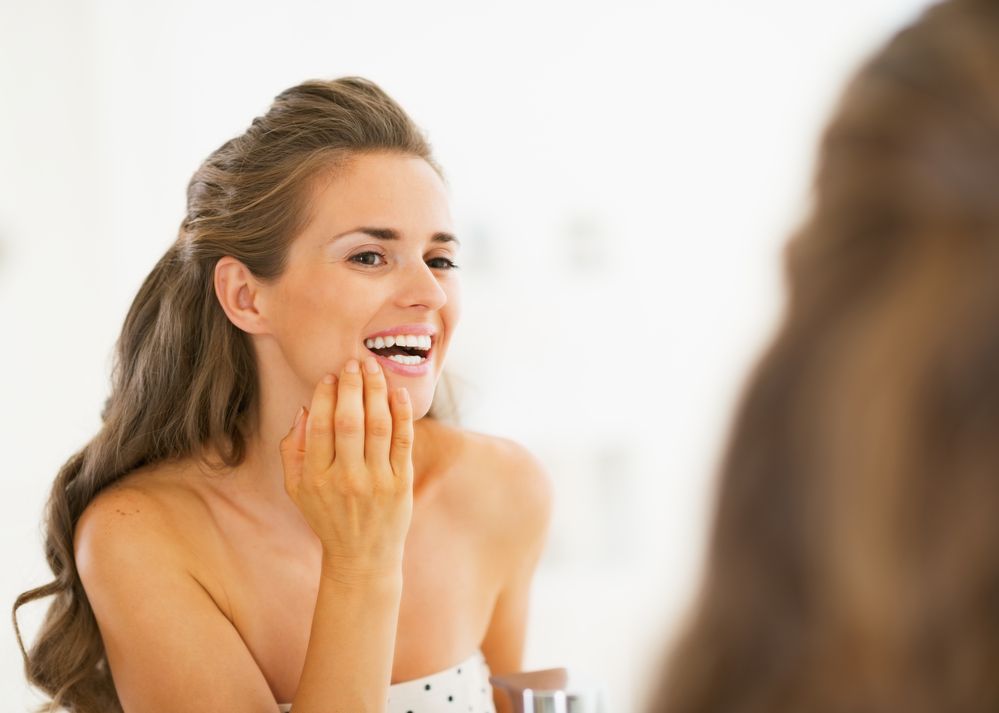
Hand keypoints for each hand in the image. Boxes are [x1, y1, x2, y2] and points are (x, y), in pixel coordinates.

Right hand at [279, 357, 413, 583]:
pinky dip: (402, 414)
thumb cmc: (327, 517)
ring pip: (377, 425)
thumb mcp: (296, 489)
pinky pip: (403, 441)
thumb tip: (304, 410)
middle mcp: (346, 478)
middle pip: (349, 420)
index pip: (320, 426)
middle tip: (353, 362)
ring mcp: (376, 481)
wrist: (361, 556)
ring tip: (374, 368)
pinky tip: (398, 393)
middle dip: (351, 386)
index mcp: (316, 477)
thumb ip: (292, 450)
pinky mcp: (401, 483)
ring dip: (376, 391)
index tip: (330, 375)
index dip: (325, 395)